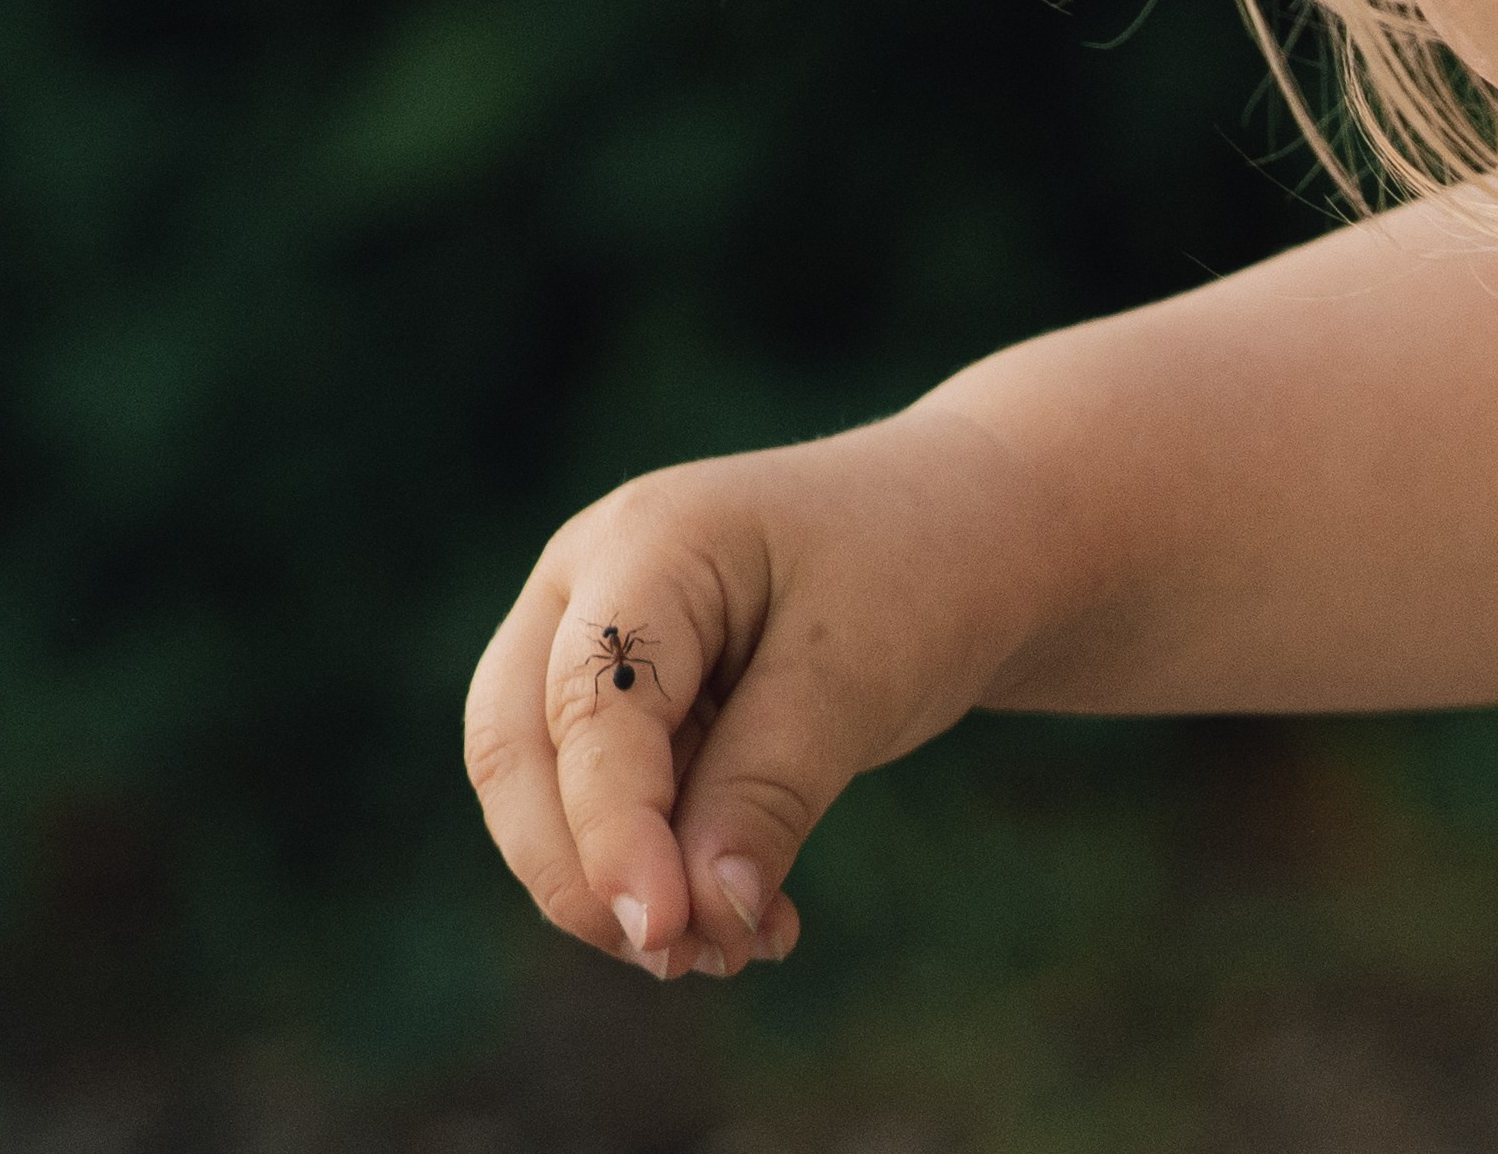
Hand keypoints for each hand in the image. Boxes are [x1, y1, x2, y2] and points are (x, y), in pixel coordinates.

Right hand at [463, 407, 1069, 977]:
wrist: (977, 537)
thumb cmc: (921, 575)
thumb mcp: (860, 675)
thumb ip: (768, 790)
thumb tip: (698, 918)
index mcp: (646, 540)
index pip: (586, 703)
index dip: (610, 830)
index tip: (665, 931)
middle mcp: (594, 583)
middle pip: (520, 748)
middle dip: (585, 873)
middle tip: (686, 959)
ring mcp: (604, 641)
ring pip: (553, 792)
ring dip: (628, 888)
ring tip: (739, 949)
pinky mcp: (637, 704)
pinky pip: (614, 804)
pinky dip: (668, 873)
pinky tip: (754, 921)